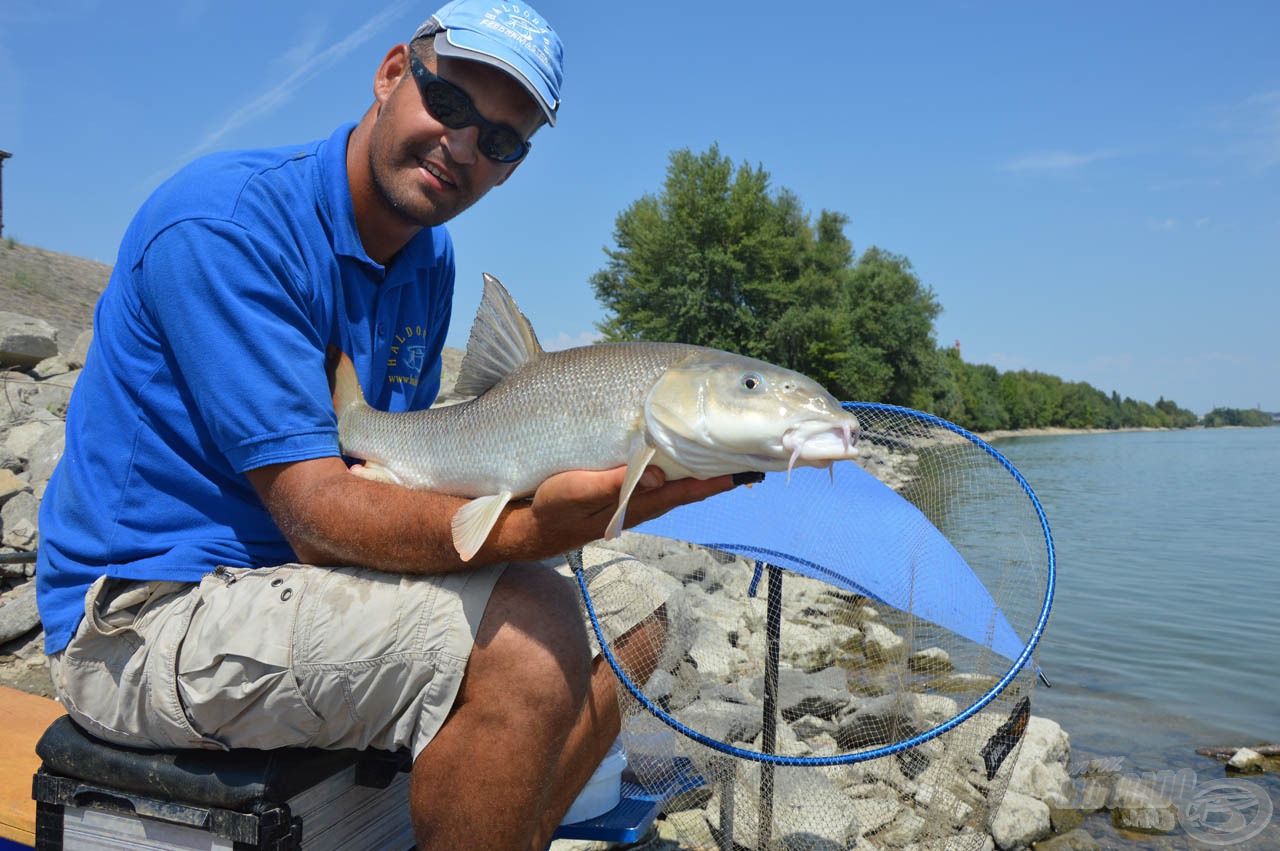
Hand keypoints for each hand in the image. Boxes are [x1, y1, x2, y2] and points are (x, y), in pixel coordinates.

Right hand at [524, 466, 736, 549]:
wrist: (526, 529)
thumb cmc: (550, 507)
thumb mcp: (576, 493)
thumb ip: (614, 485)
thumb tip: (659, 477)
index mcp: (635, 504)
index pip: (686, 491)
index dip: (717, 481)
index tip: (747, 471)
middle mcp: (641, 504)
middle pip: (689, 488)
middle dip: (719, 475)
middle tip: (753, 460)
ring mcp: (631, 502)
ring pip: (676, 485)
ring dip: (702, 472)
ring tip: (729, 458)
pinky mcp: (620, 496)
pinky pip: (659, 482)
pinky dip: (678, 470)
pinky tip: (682, 461)